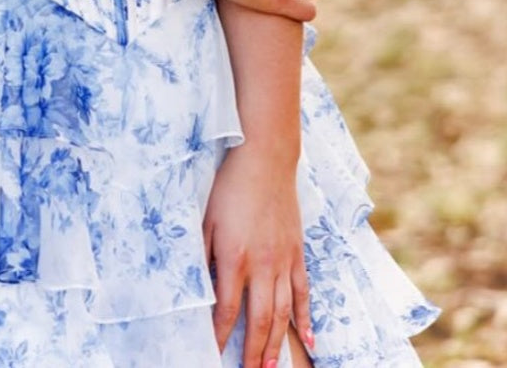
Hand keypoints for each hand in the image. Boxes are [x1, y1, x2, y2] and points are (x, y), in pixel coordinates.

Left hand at [204, 145, 313, 367]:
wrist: (265, 159)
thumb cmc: (230, 187)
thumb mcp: (206, 220)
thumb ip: (203, 256)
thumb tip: (198, 288)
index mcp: (235, 258)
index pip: (226, 310)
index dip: (220, 336)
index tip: (213, 355)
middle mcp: (262, 265)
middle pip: (259, 320)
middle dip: (253, 352)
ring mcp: (283, 261)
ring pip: (282, 313)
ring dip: (276, 344)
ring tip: (270, 367)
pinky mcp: (297, 253)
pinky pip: (303, 292)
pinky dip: (305, 318)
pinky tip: (308, 339)